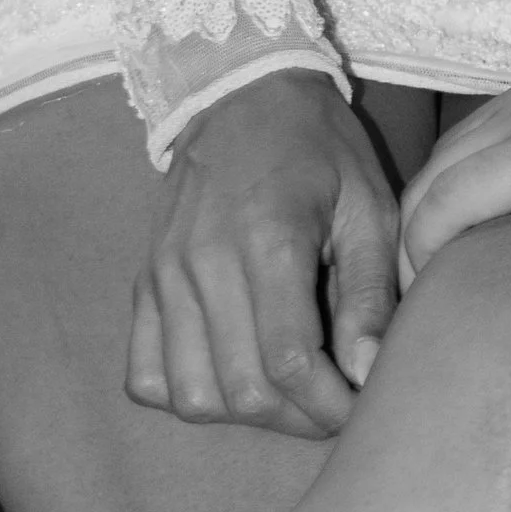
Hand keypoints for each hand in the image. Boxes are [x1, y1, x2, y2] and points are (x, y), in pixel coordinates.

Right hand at [130, 69, 400, 436]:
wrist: (241, 93)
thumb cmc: (320, 148)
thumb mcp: (368, 204)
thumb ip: (368, 293)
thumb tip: (368, 373)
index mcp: (268, 241)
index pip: (288, 364)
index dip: (328, 406)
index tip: (361, 408)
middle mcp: (202, 264)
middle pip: (239, 392)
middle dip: (296, 418)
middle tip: (333, 402)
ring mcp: (162, 277)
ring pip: (190, 396)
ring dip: (244, 413)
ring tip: (288, 392)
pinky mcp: (142, 284)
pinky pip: (144, 376)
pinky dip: (187, 394)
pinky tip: (232, 373)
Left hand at [399, 52, 510, 323]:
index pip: (496, 125)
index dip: (467, 182)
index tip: (457, 242)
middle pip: (460, 145)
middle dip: (428, 208)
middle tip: (420, 276)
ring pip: (448, 169)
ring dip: (420, 226)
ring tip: (419, 287)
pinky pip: (460, 196)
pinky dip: (432, 235)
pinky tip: (430, 275)